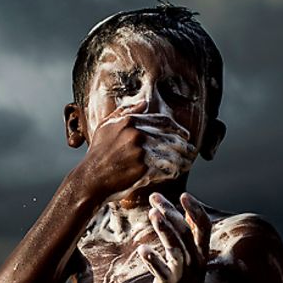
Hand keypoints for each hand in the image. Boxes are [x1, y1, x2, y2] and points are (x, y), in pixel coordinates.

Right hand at [77, 102, 196, 202]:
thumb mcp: (106, 127)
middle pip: (170, 138)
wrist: (91, 179)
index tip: (186, 135)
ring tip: (187, 163)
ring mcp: (140, 151)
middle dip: (184, 146)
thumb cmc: (97, 154)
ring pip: (170, 154)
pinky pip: (165, 168)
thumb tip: (143, 102)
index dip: (178, 128)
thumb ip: (124, 112)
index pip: (163, 121)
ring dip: (182, 160)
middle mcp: (136, 134)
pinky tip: (177, 173)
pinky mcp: (143, 169)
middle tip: (192, 151)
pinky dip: (173, 171)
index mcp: (130, 121)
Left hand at [138, 192, 211, 282]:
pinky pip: (162, 273)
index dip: (196, 210)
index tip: (184, 194)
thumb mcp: (191, 262)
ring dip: (165, 231)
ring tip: (153, 214)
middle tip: (155, 197)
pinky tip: (143, 250)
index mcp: (200, 254)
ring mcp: (182, 276)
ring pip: (176, 249)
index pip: (203, 227)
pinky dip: (153, 261)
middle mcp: (193, 262)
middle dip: (171, 213)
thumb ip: (185, 240)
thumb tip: (178, 215)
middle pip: (185, 233)